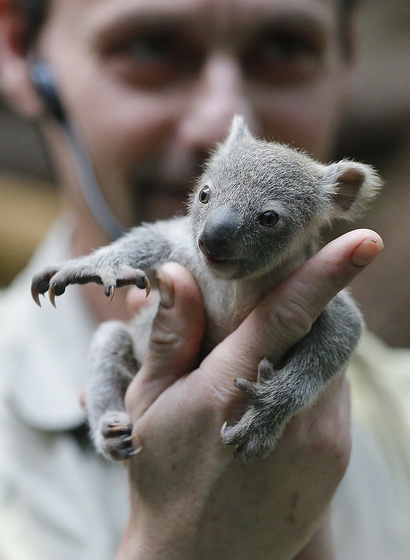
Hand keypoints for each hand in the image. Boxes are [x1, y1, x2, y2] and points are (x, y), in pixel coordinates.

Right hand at [116, 229, 382, 559]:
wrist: (200, 558)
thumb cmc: (163, 473)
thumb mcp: (148, 402)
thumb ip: (169, 334)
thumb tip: (175, 272)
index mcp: (230, 386)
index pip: (288, 314)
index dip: (328, 273)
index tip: (364, 241)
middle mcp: (287, 411)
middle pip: (322, 330)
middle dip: (314, 303)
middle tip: (284, 301)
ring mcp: (322, 438)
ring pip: (331, 360)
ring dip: (307, 344)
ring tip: (263, 365)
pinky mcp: (337, 458)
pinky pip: (335, 394)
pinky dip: (312, 378)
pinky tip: (275, 398)